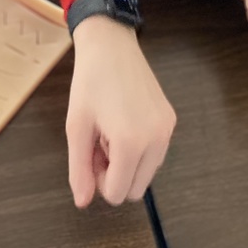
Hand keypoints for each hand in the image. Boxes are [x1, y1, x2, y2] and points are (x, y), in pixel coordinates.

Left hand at [66, 15, 175, 207]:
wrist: (111, 45)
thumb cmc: (90, 82)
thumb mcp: (77, 127)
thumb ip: (79, 169)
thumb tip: (83, 202)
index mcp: (131, 143)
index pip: (117, 194)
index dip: (98, 180)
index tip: (90, 154)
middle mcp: (156, 140)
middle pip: (135, 190)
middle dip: (114, 175)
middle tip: (99, 144)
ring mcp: (167, 130)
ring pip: (147, 173)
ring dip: (127, 163)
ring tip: (111, 132)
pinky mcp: (170, 120)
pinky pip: (156, 153)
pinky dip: (140, 149)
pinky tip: (124, 123)